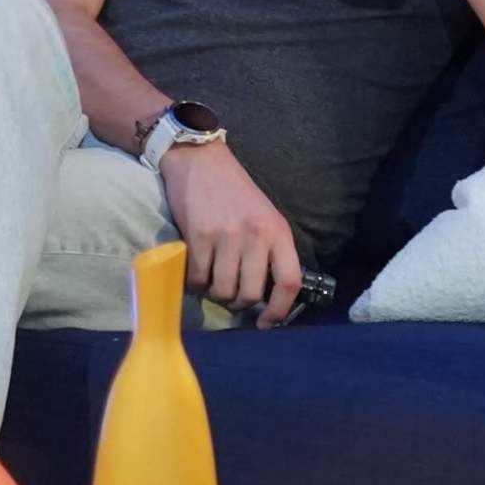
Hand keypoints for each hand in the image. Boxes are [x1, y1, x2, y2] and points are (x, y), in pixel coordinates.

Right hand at [159, 140, 305, 324]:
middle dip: (239, 303)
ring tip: (212, 280)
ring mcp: (227, 236)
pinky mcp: (199, 236)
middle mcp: (256, 235)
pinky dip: (195, 282)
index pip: (289, 281)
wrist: (200, 161)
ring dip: (215, 293)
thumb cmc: (235, 193)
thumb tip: (265, 296)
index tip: (266, 323)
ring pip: (223, 290)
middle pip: (251, 294)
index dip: (280, 311)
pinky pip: (198, 278)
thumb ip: (269, 251)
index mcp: (278, 232)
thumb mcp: (264, 218)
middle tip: (230, 294)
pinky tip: (196, 270)